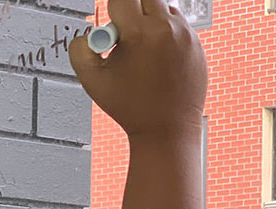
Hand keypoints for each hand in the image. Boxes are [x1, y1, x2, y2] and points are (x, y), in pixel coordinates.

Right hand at [71, 1, 207, 208]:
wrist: (167, 128)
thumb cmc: (130, 107)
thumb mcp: (92, 80)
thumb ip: (80, 50)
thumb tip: (89, 33)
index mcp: (139, 34)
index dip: (112, 12)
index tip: (112, 29)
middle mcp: (166, 28)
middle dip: (131, 10)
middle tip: (125, 34)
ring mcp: (185, 34)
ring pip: (162, 7)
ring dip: (149, 20)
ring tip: (142, 50)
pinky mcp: (196, 42)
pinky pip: (177, 24)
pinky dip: (165, 33)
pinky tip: (157, 59)